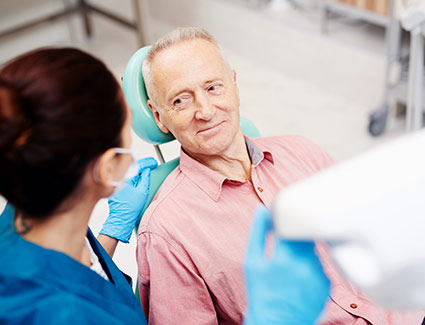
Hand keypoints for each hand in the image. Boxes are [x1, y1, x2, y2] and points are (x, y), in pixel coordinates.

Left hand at [99, 157, 156, 242]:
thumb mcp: (142, 192)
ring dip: (138, 171)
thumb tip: (147, 171)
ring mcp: (116, 184)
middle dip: (142, 165)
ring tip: (147, 170)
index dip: (147, 163)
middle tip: (152, 165)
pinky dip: (133, 176)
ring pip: (128, 173)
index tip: (154, 163)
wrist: (121, 220)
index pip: (136, 165)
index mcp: (124, 179)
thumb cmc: (131, 208)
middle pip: (132, 167)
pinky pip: (125, 178)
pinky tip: (139, 178)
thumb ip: (145, 179)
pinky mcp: (115, 188)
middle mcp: (118, 179)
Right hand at [244, 206, 329, 324]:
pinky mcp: (328, 284)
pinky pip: (321, 263)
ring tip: (290, 262)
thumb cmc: (260, 292)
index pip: (291, 225)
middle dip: (296, 234)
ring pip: (314, 248)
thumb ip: (257, 233)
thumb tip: (263, 210)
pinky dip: (311, 263)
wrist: (277, 322)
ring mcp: (319, 276)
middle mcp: (305, 266)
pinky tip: (300, 275)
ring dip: (304, 249)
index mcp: (284, 258)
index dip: (286, 221)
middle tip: (286, 243)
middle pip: (305, 234)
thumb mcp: (252, 262)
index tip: (281, 222)